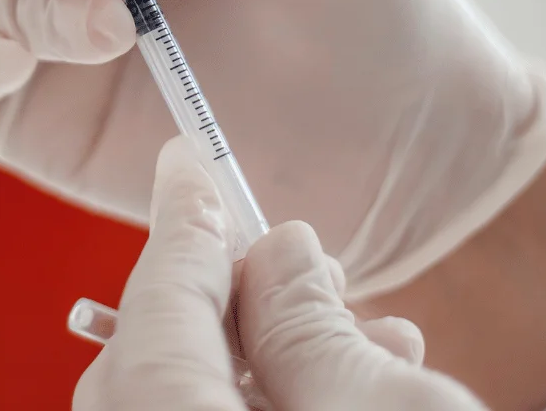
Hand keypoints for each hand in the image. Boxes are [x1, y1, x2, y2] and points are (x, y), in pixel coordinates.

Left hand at [73, 136, 485, 410]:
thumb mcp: (390, 410)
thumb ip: (311, 327)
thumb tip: (280, 251)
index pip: (160, 302)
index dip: (182, 222)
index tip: (184, 160)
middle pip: (155, 355)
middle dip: (230, 295)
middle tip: (301, 261)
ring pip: (190, 398)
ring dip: (267, 354)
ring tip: (371, 332)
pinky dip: (271, 403)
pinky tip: (357, 386)